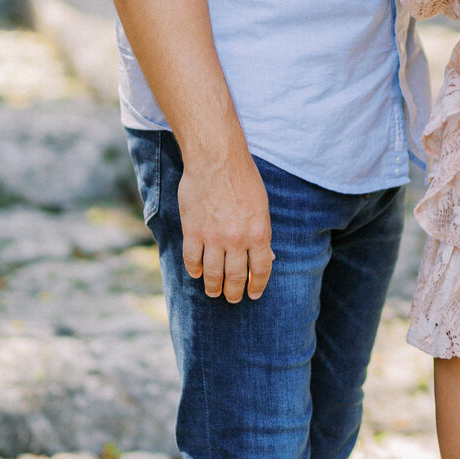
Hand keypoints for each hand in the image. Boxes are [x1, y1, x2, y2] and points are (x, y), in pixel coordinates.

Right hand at [178, 145, 273, 302]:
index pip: (261, 269)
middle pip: (236, 276)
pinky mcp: (193, 231)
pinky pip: (192, 260)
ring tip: (214, 292)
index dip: (258, 285)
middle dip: (235, 292)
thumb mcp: (262, 206)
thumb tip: (267, 256)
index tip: (254, 294)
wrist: (217, 159)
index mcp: (259, 233)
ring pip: (213, 274)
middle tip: (233, 298)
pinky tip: (197, 274)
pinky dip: (194, 270)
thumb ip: (262, 232)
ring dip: (213, 287)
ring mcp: (213, 237)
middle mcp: (237, 240)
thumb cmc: (244, 178)